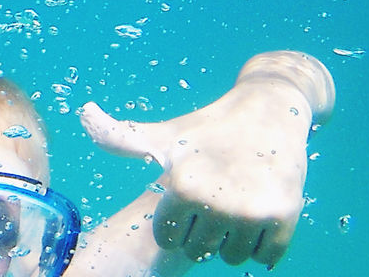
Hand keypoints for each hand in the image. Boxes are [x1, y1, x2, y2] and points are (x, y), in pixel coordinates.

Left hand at [79, 80, 314, 266]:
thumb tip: (84, 112)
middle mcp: (216, 201)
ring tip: (235, 205)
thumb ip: (118, 136)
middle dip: (204, 232)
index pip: (169, 239)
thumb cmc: (208, 129)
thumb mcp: (163, 135)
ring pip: (232, 258)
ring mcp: (252, 211)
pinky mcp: (284, 217)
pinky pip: (266, 258)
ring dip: (233, 240)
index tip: (188, 199)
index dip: (177, 223)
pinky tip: (258, 214)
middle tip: (215, 200)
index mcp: (182, 186)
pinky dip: (263, 244)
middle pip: (200, 251)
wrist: (270, 110)